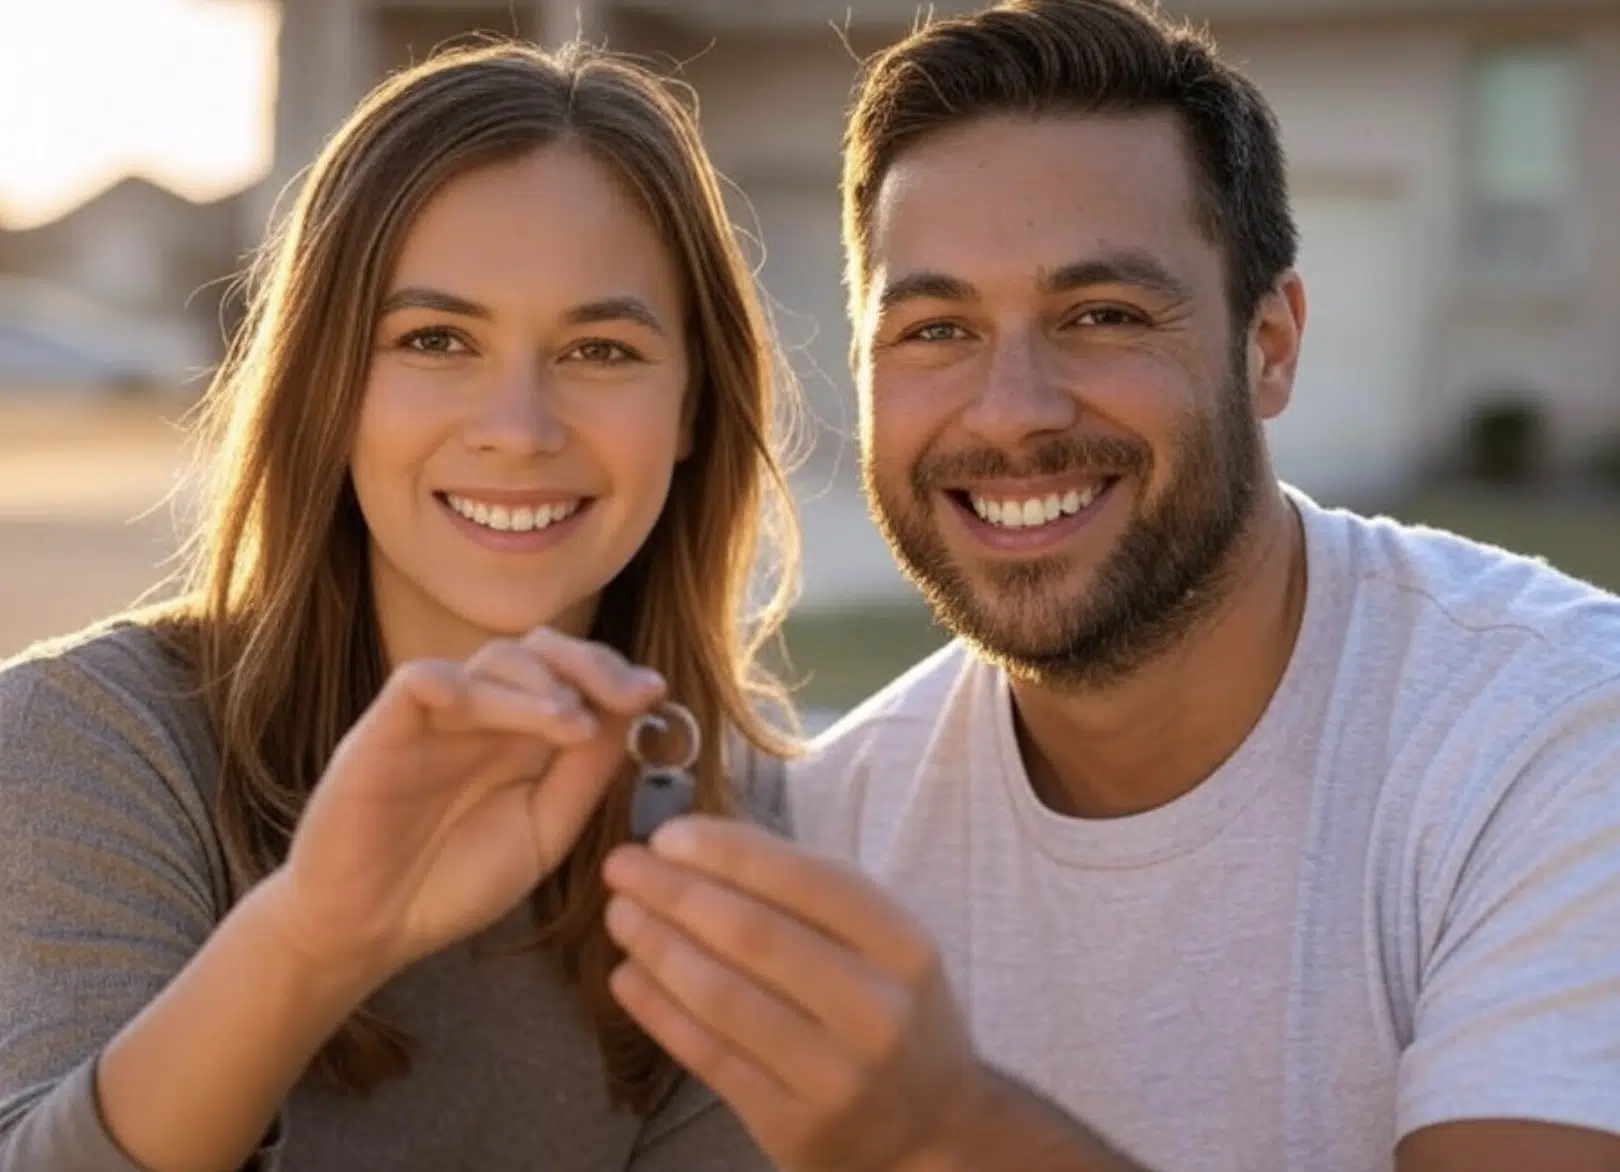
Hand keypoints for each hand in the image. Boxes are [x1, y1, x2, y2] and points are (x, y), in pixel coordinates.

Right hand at [261, 628, 664, 984]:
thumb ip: (584, 777)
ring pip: (492, 661)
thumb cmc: (453, 883)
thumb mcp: (543, 833)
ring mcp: (432, 718)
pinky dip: (465, 686)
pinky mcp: (382, 729)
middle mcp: (482, 715)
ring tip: (573, 725)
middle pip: (539, 650)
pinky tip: (499, 714)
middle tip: (630, 694)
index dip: (614, 675)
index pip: (572, 674)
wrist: (367, 930)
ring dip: (541, 684)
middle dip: (591, 664)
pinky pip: (422, 682)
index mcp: (522, 735)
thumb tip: (632, 719)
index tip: (655, 693)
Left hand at [601, 817, 994, 1171]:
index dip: (728, 852)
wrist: (933, 1126)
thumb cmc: (889, 1009)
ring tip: (619, 914)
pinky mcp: (792, 1126)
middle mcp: (876, 1011)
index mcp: (903, 948)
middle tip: (621, 865)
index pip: (807, 881)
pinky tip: (626, 977)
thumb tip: (702, 844)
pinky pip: (708, 1057)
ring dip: (657, 946)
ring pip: (723, 998)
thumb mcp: (883, 945)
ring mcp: (835, 1076)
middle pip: (755, 936)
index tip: (667, 835)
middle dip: (675, 892)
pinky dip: (658, 1011)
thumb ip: (808, 896)